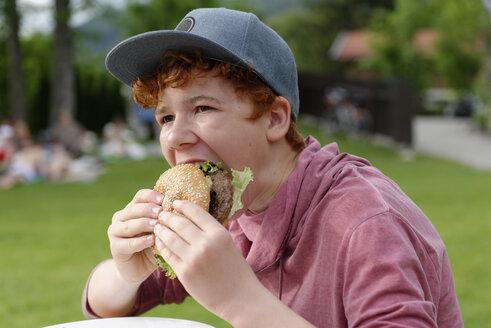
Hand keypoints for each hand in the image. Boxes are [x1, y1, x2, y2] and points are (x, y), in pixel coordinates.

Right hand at [108, 189, 162, 282]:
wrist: (139, 268)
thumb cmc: (154, 245)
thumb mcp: (161, 230)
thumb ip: (165, 220)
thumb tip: (180, 208)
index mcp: (133, 209)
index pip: (140, 196)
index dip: (151, 196)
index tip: (164, 199)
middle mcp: (121, 217)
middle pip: (133, 209)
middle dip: (148, 209)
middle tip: (161, 212)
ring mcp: (115, 232)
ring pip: (129, 225)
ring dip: (144, 224)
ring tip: (157, 226)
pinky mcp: (115, 248)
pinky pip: (128, 243)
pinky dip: (140, 241)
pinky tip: (151, 240)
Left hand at [153, 200, 258, 315]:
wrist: (239, 298)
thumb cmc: (236, 270)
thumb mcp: (228, 244)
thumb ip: (211, 232)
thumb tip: (193, 219)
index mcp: (219, 234)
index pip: (196, 212)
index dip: (183, 205)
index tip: (175, 202)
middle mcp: (205, 244)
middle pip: (180, 223)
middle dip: (168, 216)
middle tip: (161, 213)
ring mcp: (193, 259)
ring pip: (170, 238)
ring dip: (161, 230)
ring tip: (157, 226)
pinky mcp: (184, 273)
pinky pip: (168, 255)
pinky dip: (162, 246)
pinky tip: (159, 243)